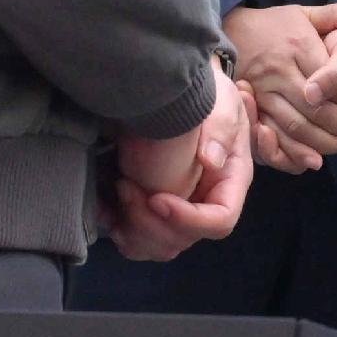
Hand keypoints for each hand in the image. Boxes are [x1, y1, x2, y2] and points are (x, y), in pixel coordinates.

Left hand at [106, 58, 253, 259]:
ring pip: (160, 246)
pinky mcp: (156, 209)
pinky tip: (106, 209)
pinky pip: (140, 240)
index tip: (156, 198)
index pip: (219, 220)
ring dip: (133, 229)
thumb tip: (211, 161)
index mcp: (230, 183)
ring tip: (117, 191)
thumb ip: (220, 129)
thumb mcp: (223, 103)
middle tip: (125, 186)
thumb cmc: (210, 96)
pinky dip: (121, 232)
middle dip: (150, 222)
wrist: (183, 90)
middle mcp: (207, 203)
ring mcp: (181, 210)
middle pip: (185, 239)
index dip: (188, 219)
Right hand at [224, 1, 336, 173]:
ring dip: (322, 142)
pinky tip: (311, 157)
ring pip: (295, 126)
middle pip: (316, 108)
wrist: (229, 28)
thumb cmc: (274, 25)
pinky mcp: (248, 108)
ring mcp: (261, 91)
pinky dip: (292, 152)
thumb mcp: (306, 13)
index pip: (333, 81)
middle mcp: (278, 70)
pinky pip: (272, 136)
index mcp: (298, 46)